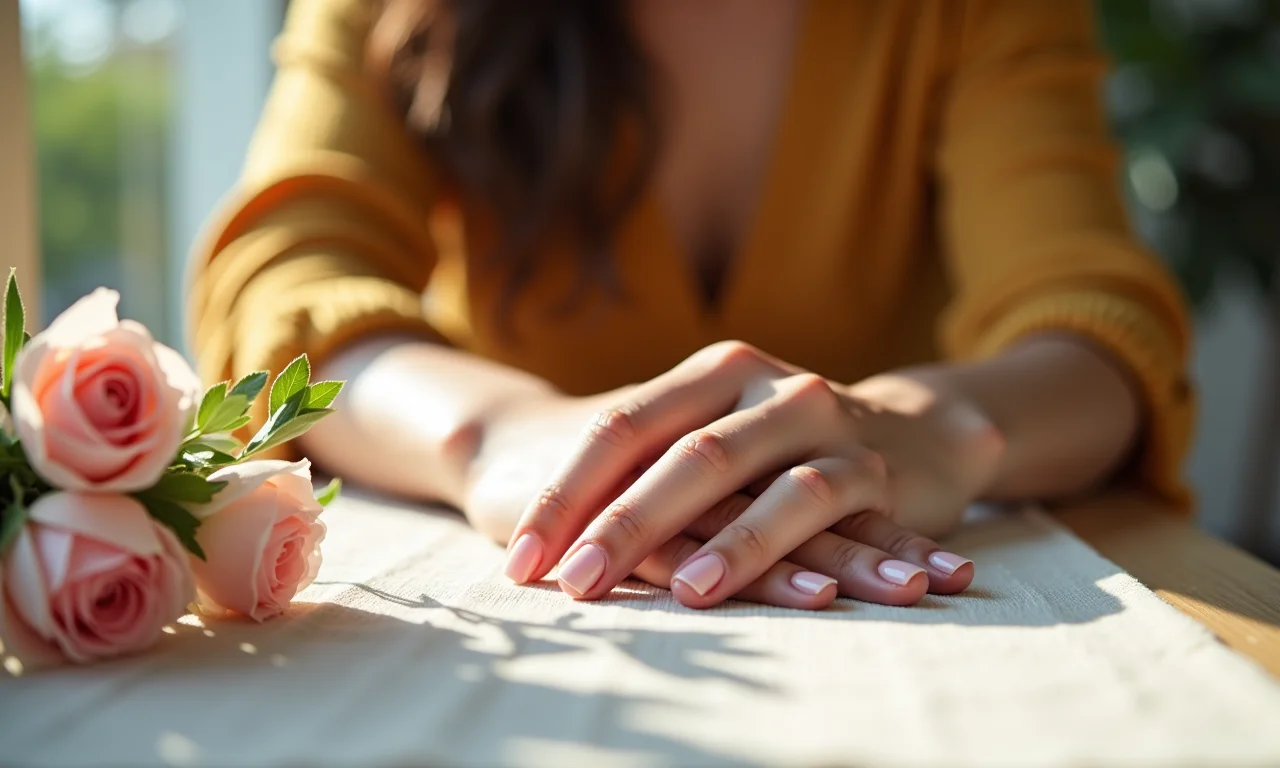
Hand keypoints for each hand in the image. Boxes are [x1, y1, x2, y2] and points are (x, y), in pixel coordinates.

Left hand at [503, 341, 1005, 608]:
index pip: (621, 427)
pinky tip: (717, 586)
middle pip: (671, 449)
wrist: (919, 434)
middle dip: (611, 519)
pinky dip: (762, 545)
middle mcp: (762, 384)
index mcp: (712, 372)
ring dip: (680, 533)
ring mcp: (817, 420)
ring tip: (638, 585)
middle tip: (563, 580)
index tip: (521, 558)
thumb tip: (557, 540)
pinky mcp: (867, 469)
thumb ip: (658, 474)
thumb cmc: (788, 451)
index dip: (565, 492)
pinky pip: (809, 505)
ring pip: (735, 471)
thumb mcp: (723, 444)